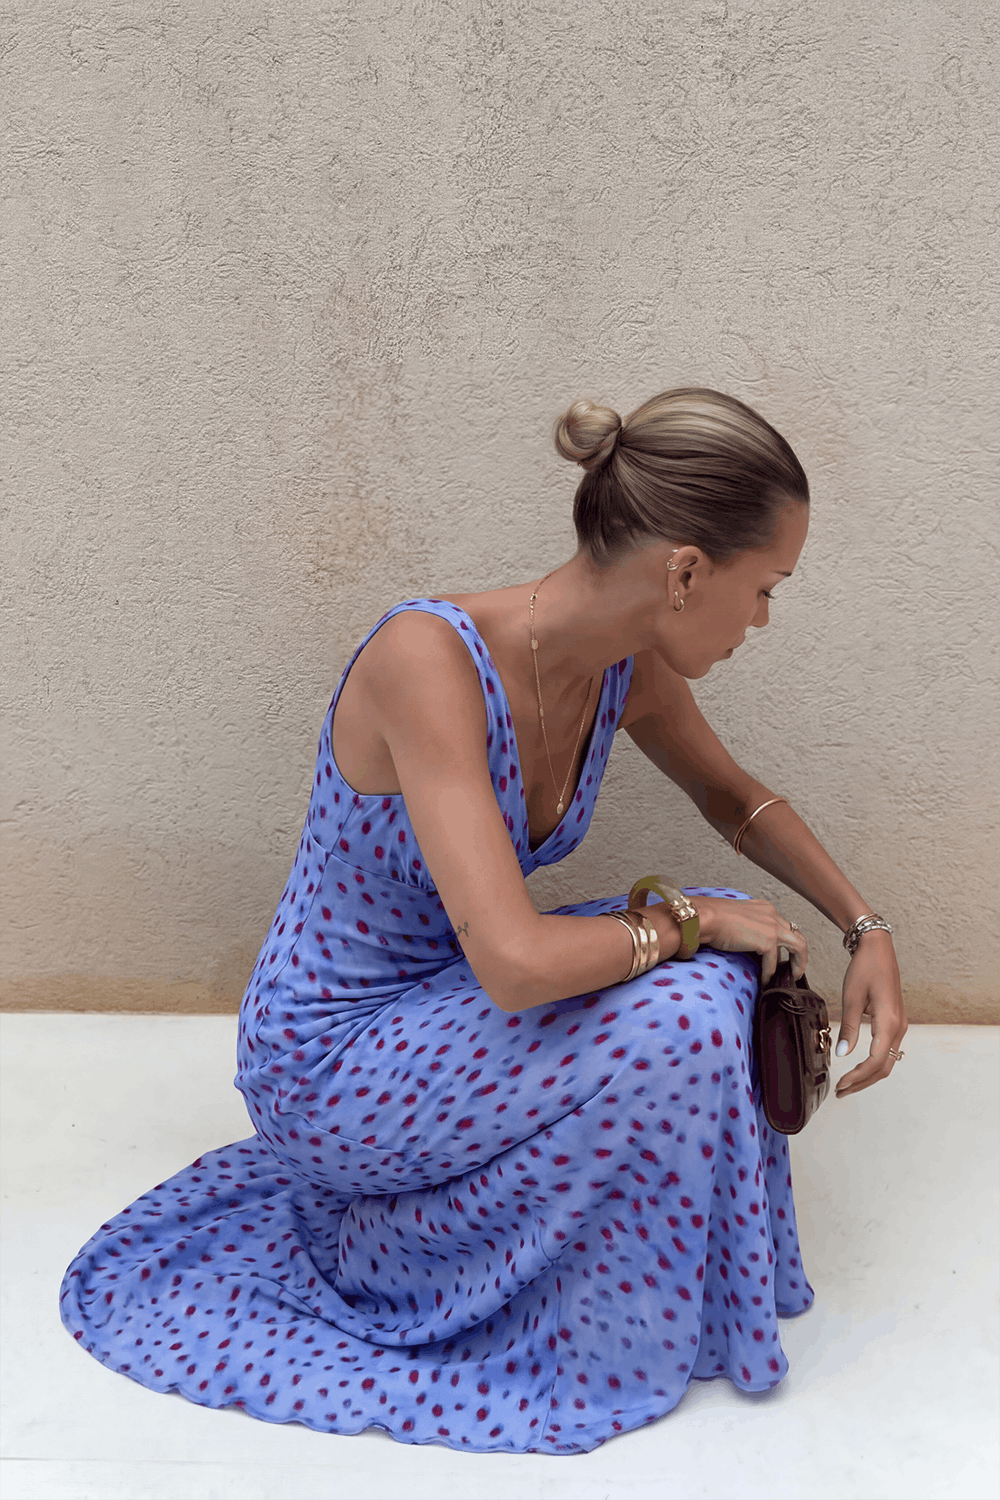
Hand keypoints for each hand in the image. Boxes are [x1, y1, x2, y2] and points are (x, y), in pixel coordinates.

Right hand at [690, 896, 808, 984]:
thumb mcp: (735, 919)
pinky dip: (769, 974)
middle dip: (799, 955)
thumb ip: (747, 928)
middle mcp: (772, 915)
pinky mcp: (767, 941)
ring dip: (797, 964)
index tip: (782, 956)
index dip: (785, 943)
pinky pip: (774, 963)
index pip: (783, 926)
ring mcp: (772, 927)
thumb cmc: (710, 918)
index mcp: (764, 908)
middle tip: (794, 969)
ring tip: (791, 977)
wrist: (704, 917)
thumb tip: (749, 944)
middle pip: (797, 935)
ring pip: (799, 947)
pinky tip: (764, 981)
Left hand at [835, 931, 907, 1097]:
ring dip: (868, 1075)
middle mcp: (899, 1027)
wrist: (878, 949)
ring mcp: (900, 1026)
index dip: (858, 1076)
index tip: (841, 1084)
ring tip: (848, 1084)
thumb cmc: (865, 968)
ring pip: (887, 1061)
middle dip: (863, 1082)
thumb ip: (849, 1027)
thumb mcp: (852, 997)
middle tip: (841, 1091)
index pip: (875, 1061)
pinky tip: (859, 1068)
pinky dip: (874, 1064)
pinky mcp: (895, 1023)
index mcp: (889, 1022)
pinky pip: (887, 1051)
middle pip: (884, 1067)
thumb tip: (842, 1054)